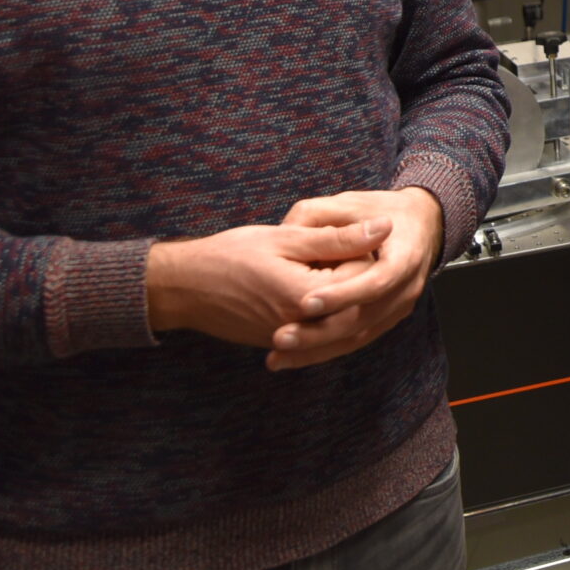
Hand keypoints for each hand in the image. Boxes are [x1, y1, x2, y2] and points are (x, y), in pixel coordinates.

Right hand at [144, 219, 391, 352]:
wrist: (184, 288)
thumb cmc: (231, 255)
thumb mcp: (287, 239)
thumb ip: (339, 238)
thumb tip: (386, 227)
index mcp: (308, 299)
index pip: (364, 279)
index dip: (362, 251)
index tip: (342, 234)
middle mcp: (303, 327)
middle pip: (356, 303)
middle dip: (353, 274)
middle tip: (331, 250)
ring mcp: (291, 339)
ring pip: (338, 320)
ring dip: (340, 293)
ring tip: (322, 265)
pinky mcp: (280, 342)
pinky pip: (317, 332)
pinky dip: (323, 310)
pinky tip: (316, 288)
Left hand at [257, 188, 446, 370]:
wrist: (420, 226)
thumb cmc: (381, 211)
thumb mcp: (351, 202)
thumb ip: (317, 214)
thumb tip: (287, 231)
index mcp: (405, 254)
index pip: (378, 280)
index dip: (343, 294)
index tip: (305, 302)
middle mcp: (407, 287)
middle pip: (364, 318)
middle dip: (320, 332)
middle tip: (281, 337)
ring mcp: (399, 307)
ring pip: (357, 337)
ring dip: (317, 350)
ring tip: (279, 356)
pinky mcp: (386, 320)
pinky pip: (355, 341)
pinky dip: (324, 351)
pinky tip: (293, 357)